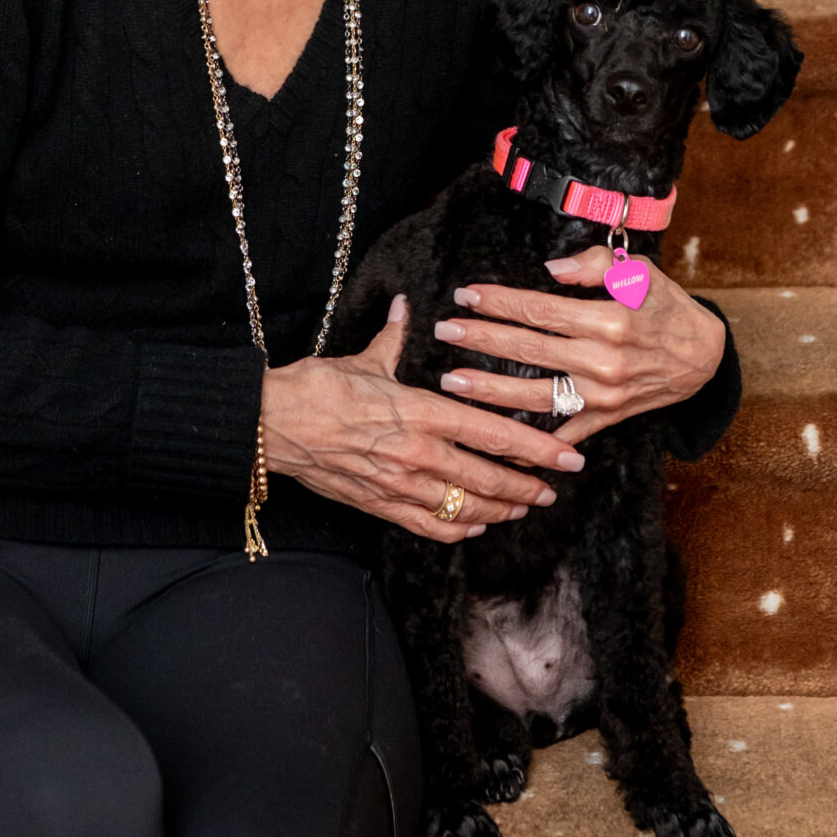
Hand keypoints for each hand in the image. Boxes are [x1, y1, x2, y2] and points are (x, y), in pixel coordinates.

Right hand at [260, 296, 587, 543]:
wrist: (270, 425)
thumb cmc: (315, 388)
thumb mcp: (362, 359)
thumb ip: (394, 340)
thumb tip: (405, 308)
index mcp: (420, 411)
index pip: (492, 433)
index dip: (535, 447)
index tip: (565, 455)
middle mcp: (417, 452)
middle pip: (488, 477)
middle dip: (527, 485)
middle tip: (553, 488)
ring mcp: (399, 484)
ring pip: (464, 506)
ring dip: (498, 508)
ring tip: (521, 506)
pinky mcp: (379, 505)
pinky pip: (428, 525)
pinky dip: (457, 528)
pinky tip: (473, 525)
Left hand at [430, 247, 727, 437]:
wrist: (703, 357)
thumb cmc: (666, 306)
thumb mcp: (640, 271)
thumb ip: (594, 265)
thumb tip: (551, 270)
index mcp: (609, 321)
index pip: (540, 310)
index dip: (499, 302)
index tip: (466, 295)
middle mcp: (603, 361)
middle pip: (529, 349)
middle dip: (482, 340)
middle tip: (444, 332)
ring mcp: (603, 395)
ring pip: (535, 396)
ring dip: (490, 391)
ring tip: (452, 382)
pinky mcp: (605, 417)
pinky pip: (563, 433)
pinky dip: (531, 443)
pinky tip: (496, 442)